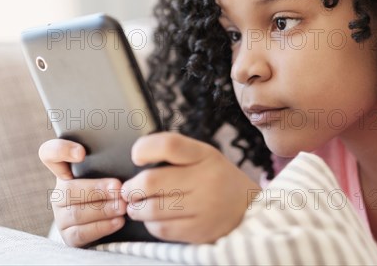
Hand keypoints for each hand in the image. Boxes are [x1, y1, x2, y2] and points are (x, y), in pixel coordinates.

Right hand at [38, 138, 126, 246]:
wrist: (113, 223)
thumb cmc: (113, 190)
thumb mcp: (110, 174)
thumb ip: (113, 162)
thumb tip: (136, 149)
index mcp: (66, 171)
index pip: (49, 154)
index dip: (61, 151)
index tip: (82, 153)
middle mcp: (59, 192)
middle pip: (67, 189)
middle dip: (96, 189)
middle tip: (118, 188)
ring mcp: (61, 216)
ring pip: (76, 212)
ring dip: (102, 209)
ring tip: (122, 206)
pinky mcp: (68, 236)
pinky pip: (81, 233)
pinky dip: (102, 227)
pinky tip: (119, 221)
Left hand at [121, 132, 260, 243]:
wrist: (249, 209)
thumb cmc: (216, 178)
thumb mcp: (202, 155)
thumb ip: (173, 152)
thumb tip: (137, 157)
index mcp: (204, 155)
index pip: (169, 145)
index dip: (144, 148)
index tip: (136, 157)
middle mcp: (205, 180)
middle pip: (152, 181)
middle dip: (131, 187)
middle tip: (127, 190)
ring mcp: (204, 208)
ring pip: (153, 209)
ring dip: (136, 208)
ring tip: (135, 205)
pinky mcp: (200, 232)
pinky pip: (162, 229)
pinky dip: (150, 224)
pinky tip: (151, 219)